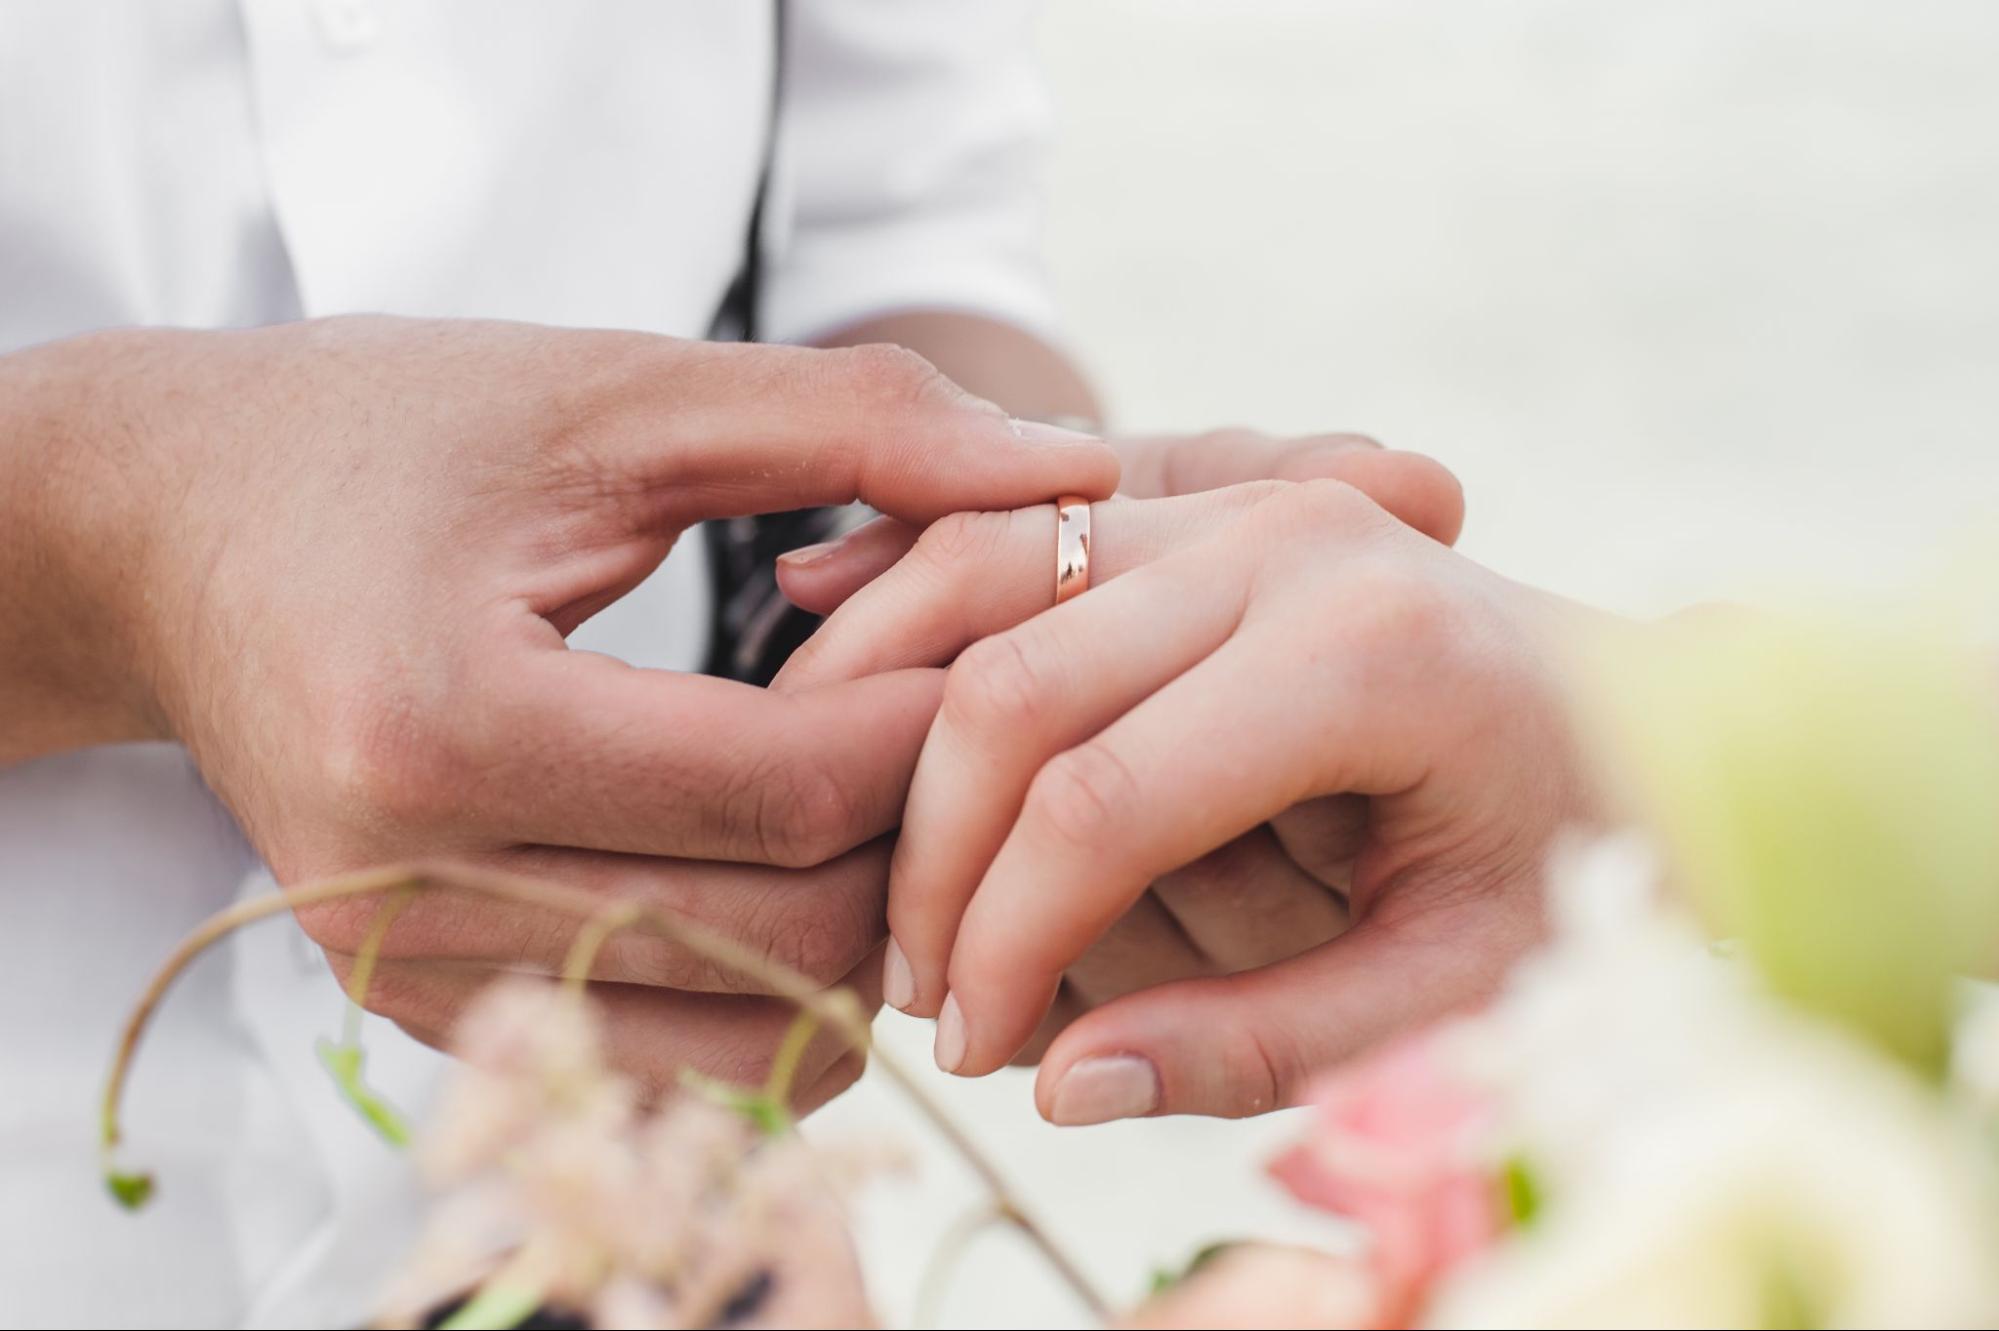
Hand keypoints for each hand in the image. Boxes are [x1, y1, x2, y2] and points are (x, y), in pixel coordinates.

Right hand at [0, 317, 1116, 1105]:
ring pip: (748, 1038)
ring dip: (859, 933)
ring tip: (882, 795)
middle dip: (917, 843)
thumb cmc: (385, 434)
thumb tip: (1077, 472)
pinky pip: (669, 1050)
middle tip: (960, 728)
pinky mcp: (417, 1009)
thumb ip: (858, 424)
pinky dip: (769, 977)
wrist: (170, 535)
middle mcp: (411, 889)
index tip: (1001, 646)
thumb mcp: (616, 392)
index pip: (790, 795)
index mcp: (447, 724)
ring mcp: (408, 973)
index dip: (939, 729)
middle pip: (788, 943)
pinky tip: (787, 858)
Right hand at [775, 479, 1602, 1118]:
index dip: (1004, 938)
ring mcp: (1240, 502)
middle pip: (1010, 682)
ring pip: (977, 575)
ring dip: (886, 715)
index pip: (1100, 800)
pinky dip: (915, 614)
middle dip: (932, 853)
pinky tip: (858, 700)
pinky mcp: (1204, 501)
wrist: (1656, 722)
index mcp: (1364, 654)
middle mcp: (1288, 542)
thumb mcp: (1455, 988)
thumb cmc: (1579, 860)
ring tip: (862, 862)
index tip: (972, 1046)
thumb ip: (1263, 1043)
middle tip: (918, 988)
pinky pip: (1012, 535)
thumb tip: (1061, 1089)